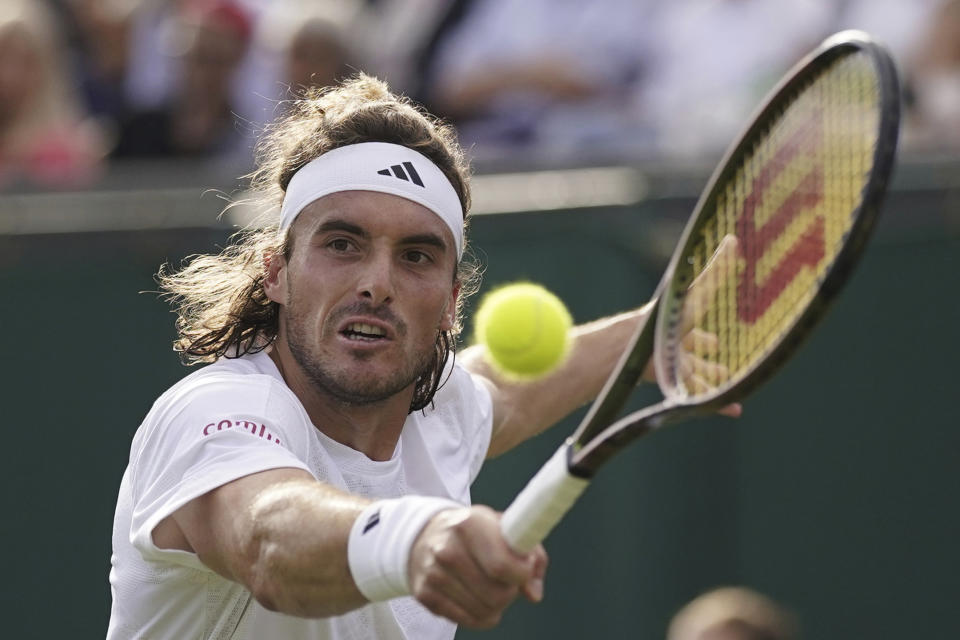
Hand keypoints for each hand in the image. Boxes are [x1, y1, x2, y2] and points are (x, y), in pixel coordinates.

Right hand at [408, 505, 547, 627]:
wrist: (427, 535)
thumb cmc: (474, 532)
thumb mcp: (504, 527)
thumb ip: (531, 553)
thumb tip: (533, 592)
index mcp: (469, 524)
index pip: (501, 565)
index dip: (522, 574)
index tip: (525, 570)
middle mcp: (447, 548)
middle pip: (496, 594)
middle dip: (510, 591)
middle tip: (507, 580)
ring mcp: (434, 573)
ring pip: (484, 611)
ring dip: (496, 605)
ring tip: (491, 587)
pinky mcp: (425, 594)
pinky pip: (468, 621)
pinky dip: (480, 615)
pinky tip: (478, 598)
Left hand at [645, 234, 742, 417]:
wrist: (634, 349)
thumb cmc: (665, 318)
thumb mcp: (696, 294)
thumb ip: (716, 271)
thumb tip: (734, 239)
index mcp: (679, 323)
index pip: (697, 326)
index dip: (708, 331)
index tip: (717, 339)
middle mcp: (675, 345)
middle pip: (695, 351)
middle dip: (708, 355)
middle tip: (720, 359)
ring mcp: (673, 366)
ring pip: (696, 377)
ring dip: (713, 382)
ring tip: (730, 389)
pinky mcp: (672, 385)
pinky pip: (696, 397)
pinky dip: (715, 404)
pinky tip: (732, 410)